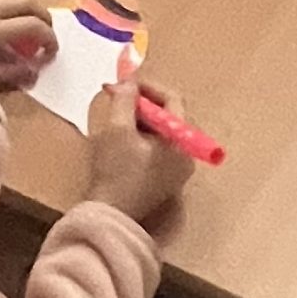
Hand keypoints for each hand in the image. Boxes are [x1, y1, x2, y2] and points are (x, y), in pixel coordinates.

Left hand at [0, 0, 53, 89]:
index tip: (50, 52)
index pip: (32, 26)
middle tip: (45, 36)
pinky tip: (4, 13)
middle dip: (45, 18)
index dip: (49, 38)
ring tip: (27, 24)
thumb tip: (34, 72)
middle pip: (29, 2)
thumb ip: (6, 72)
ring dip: (28, 5)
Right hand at [82, 79, 193, 227]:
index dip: (148, 86)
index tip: (124, 82)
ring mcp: (177, 171)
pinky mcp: (164, 181)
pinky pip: (158, 149)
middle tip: (117, 99)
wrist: (110, 217)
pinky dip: (142, 138)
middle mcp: (186, 156)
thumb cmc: (115, 172)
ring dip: (140, 120)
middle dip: (143, 104)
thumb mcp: (117, 130)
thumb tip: (129, 81)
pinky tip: (122, 140)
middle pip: (169, 116)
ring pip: (162, 132)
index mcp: (181, 141)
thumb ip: (125, 100)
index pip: (173, 99)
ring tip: (116, 118)